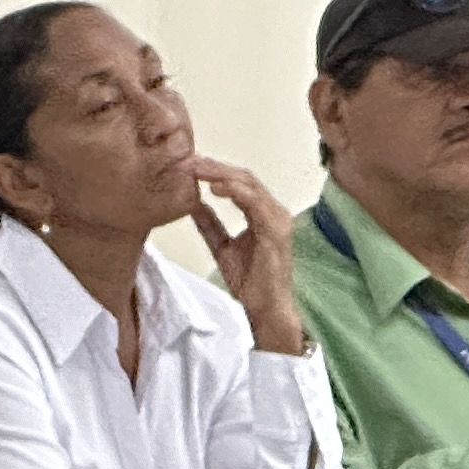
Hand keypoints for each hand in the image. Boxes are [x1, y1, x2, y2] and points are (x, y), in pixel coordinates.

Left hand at [187, 157, 305, 350]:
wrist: (265, 308)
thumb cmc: (251, 281)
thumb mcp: (222, 247)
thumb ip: (211, 225)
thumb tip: (193, 205)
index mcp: (263, 214)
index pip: (240, 184)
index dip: (216, 172)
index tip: (191, 166)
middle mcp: (274, 212)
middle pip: (245, 178)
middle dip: (216, 168)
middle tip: (190, 160)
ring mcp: (278, 219)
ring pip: (250, 185)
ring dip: (222, 175)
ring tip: (198, 169)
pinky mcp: (276, 231)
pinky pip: (256, 203)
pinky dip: (236, 192)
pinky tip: (216, 188)